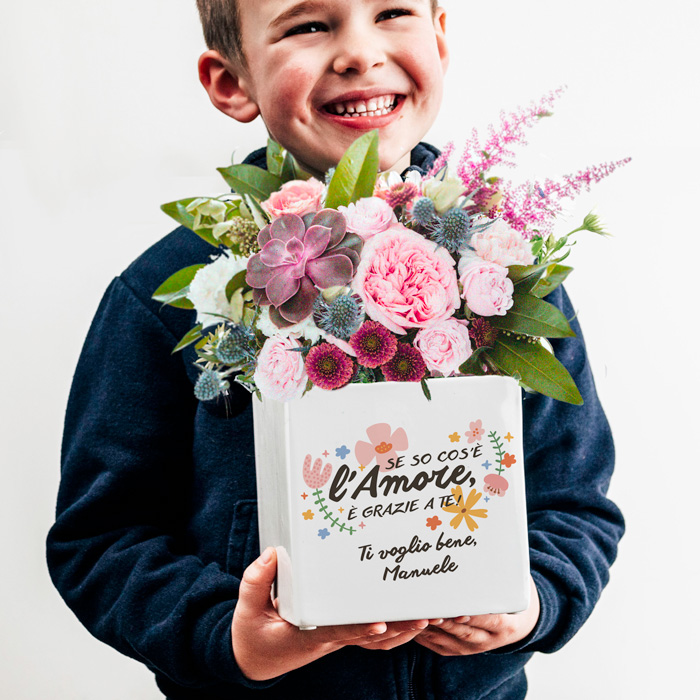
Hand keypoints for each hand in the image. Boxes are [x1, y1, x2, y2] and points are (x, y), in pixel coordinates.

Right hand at [232, 548, 428, 679]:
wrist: (255, 659)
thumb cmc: (252, 635)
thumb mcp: (247, 610)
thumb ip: (257, 581)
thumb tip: (272, 554)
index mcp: (308, 636)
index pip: (338, 632)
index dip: (360, 629)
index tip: (381, 624)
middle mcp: (329, 639)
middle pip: (371, 638)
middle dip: (399, 628)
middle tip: (426, 615)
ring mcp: (336, 638)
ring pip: (377, 641)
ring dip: (403, 630)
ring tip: (429, 615)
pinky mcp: (339, 633)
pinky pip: (372, 636)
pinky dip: (394, 630)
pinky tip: (411, 618)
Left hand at [414, 576, 539, 655]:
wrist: (514, 625)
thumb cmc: (509, 596)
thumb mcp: (515, 587)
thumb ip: (503, 574)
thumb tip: (494, 546)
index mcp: (506, 626)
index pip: (491, 621)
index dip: (475, 616)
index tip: (460, 610)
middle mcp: (488, 640)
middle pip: (465, 632)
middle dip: (447, 621)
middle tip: (431, 610)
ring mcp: (471, 647)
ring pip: (448, 639)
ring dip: (432, 628)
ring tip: (418, 615)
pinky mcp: (456, 649)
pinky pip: (438, 644)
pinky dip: (425, 634)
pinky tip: (413, 622)